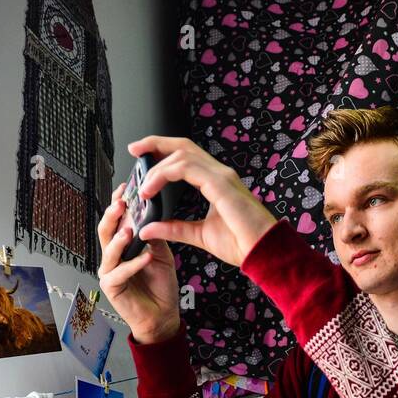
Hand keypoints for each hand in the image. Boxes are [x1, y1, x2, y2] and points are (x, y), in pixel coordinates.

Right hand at [97, 180, 180, 343]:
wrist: (163, 315)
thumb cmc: (160, 286)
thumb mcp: (161, 254)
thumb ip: (154, 236)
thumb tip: (150, 215)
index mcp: (123, 246)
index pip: (116, 220)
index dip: (118, 204)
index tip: (125, 188)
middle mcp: (113, 256)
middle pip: (106, 231)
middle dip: (112, 216)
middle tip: (121, 203)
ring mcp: (110, 271)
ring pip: (109, 250)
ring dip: (119, 239)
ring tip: (129, 229)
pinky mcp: (112, 287)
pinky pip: (120, 273)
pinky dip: (134, 264)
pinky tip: (146, 257)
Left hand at [126, 136, 277, 267]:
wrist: (263, 253)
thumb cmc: (242, 244)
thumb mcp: (199, 235)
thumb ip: (173, 229)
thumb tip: (147, 227)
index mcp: (216, 182)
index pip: (186, 156)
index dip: (163, 150)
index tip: (141, 156)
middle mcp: (219, 174)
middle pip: (183, 146)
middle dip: (155, 143)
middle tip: (134, 150)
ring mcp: (221, 176)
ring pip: (181, 155)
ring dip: (156, 166)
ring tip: (142, 185)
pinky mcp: (221, 184)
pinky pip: (186, 169)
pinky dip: (164, 175)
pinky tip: (151, 188)